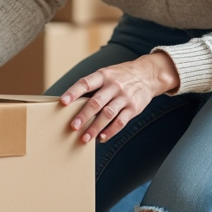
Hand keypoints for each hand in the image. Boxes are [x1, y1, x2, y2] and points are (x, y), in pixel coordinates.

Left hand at [59, 52, 179, 143]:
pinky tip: (101, 138)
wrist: (148, 74)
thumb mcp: (107, 74)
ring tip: (84, 138)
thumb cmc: (121, 76)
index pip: (85, 83)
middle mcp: (114, 86)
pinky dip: (110, 131)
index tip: (63, 102)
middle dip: (84, 115)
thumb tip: (72, 103)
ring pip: (108, 114)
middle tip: (73, 127)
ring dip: (95, 128)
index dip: (73, 92)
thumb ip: (93, 87)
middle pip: (96, 102)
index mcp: (104, 75)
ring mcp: (124, 97)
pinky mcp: (133, 108)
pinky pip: (121, 122)